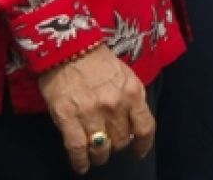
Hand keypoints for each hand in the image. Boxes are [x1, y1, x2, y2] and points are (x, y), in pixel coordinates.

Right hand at [39, 45, 154, 174]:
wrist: (68, 48)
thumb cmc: (97, 60)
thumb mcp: (125, 75)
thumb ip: (132, 98)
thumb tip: (133, 123)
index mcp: (132, 92)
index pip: (145, 127)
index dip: (143, 144)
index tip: (139, 152)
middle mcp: (115, 105)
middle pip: (122, 140)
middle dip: (117, 145)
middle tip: (111, 143)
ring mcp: (91, 113)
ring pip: (102, 148)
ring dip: (101, 155)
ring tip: (97, 155)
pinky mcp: (68, 118)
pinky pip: (77, 148)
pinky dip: (80, 161)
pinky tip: (82, 165)